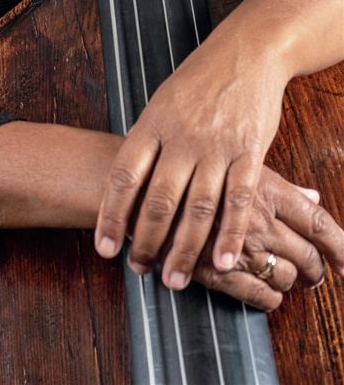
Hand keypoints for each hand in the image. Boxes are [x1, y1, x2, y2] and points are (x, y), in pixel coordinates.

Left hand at [94, 23, 288, 279]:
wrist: (247, 51)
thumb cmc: (200, 79)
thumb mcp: (162, 101)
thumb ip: (147, 140)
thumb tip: (125, 182)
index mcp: (153, 123)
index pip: (125, 176)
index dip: (111, 215)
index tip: (104, 247)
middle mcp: (182, 137)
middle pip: (159, 200)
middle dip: (146, 241)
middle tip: (139, 269)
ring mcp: (216, 146)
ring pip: (197, 208)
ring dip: (185, 250)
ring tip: (175, 280)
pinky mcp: (249, 152)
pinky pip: (239, 200)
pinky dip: (231, 235)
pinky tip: (223, 262)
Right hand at [180, 171, 343, 309]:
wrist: (133, 177)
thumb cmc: (187, 167)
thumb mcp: (237, 158)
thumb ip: (279, 183)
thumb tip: (311, 194)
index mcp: (265, 185)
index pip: (316, 220)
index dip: (339, 246)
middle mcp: (255, 215)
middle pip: (306, 254)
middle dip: (316, 270)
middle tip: (315, 273)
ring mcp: (235, 244)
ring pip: (285, 275)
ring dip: (290, 282)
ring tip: (284, 278)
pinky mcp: (213, 269)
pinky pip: (257, 294)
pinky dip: (268, 298)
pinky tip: (264, 291)